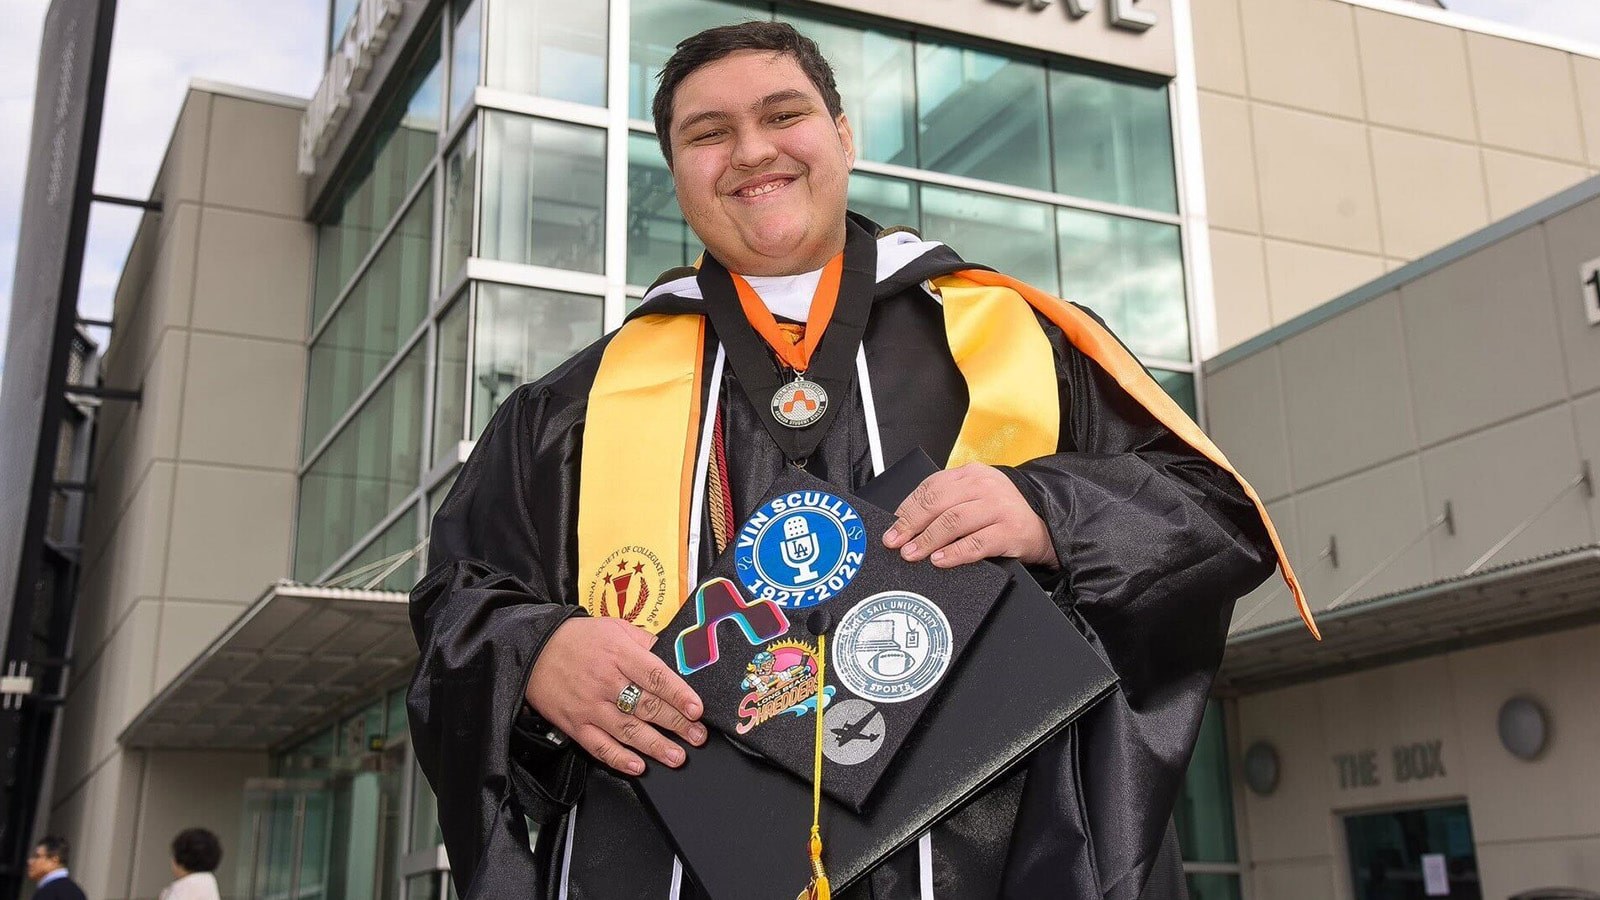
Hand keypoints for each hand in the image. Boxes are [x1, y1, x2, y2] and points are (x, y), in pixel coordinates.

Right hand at [524, 617, 706, 774]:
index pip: (656, 676)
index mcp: (619, 654)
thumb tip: (668, 651)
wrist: (532, 650)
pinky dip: (619, 759)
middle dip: (677, 725)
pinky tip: (638, 766)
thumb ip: (642, 640)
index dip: (679, 694)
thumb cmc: (575, 638)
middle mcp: (606, 681)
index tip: (696, 709)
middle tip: (698, 736)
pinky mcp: (575, 725)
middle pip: (647, 706)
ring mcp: (590, 706)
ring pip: (628, 731)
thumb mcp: (612, 627)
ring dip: (656, 746)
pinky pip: (600, 746)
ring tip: (678, 756)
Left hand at [882, 463, 1057, 568]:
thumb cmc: (1001, 514)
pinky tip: (940, 560)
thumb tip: (905, 523)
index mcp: (971, 474)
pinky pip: (976, 543)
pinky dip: (954, 553)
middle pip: (938, 503)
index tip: (892, 527)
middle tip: (896, 542)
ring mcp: (999, 507)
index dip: (907, 509)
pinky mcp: (1010, 531)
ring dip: (928, 539)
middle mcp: (985, 486)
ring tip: (913, 553)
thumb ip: (946, 503)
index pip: (931, 487)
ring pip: (954, 521)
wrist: (1044, 525)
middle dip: (912, 524)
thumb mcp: (974, 498)